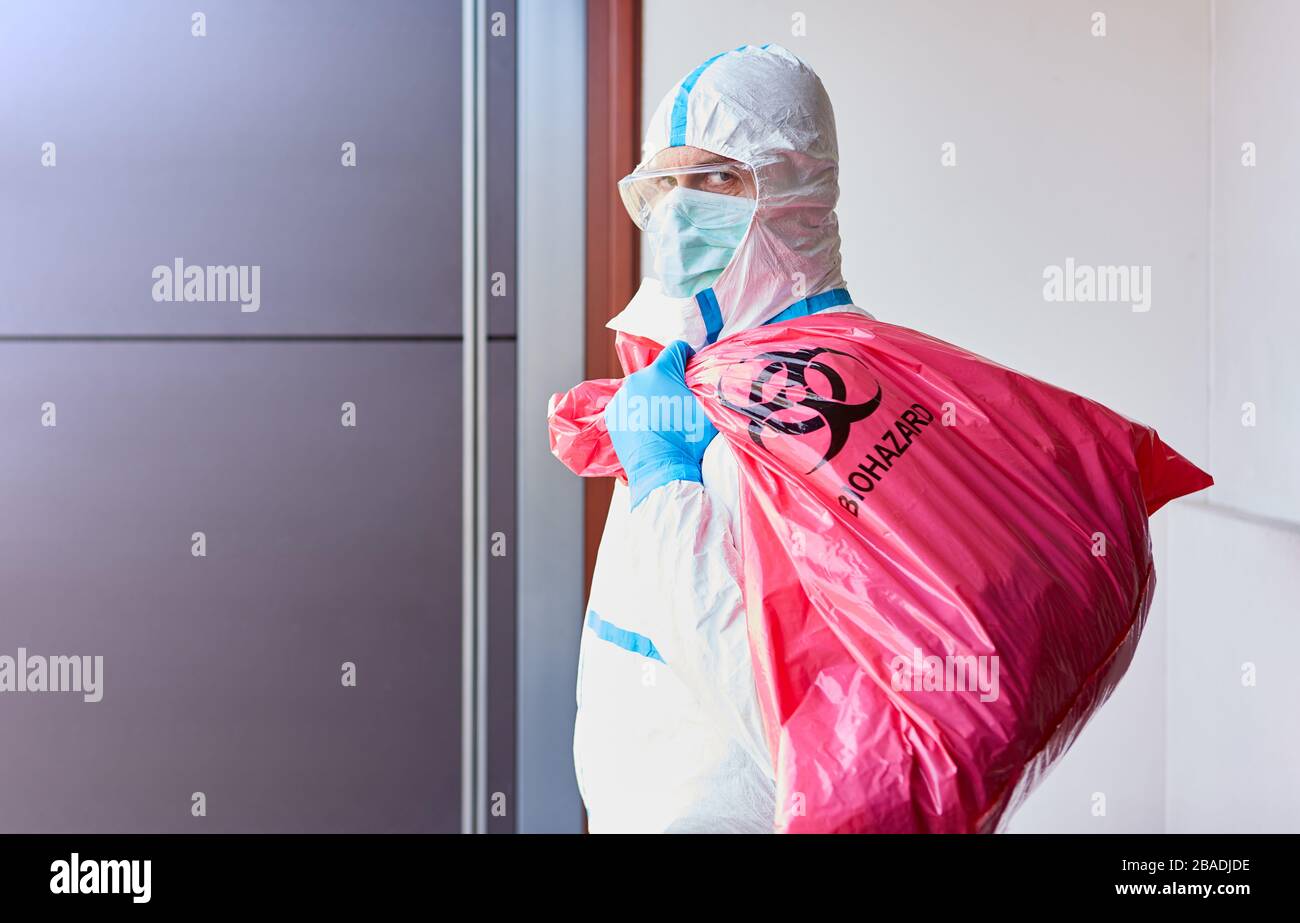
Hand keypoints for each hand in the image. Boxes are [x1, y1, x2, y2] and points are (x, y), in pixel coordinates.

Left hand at [604, 340, 718, 507]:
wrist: (661, 470)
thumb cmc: (688, 439)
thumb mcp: (706, 409)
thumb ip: (704, 388)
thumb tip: (707, 379)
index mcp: (661, 371)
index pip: (676, 348)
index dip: (688, 356)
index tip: (691, 367)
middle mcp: (637, 378)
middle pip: (657, 371)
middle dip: (668, 381)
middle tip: (678, 403)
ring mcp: (621, 396)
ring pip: (640, 389)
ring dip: (651, 397)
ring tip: (661, 419)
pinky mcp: (612, 414)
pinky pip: (627, 406)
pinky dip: (636, 412)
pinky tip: (647, 428)